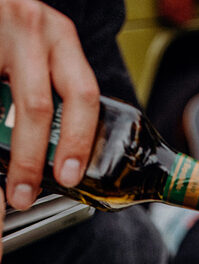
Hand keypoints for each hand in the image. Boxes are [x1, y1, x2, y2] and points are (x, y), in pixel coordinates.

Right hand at [0, 0, 99, 212]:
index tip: (68, 176)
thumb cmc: (14, 29)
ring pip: (4, 108)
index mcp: (59, 38)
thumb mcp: (43, 50)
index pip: (82, 95)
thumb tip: (53, 159)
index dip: (77, 142)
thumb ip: (53, 91)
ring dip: (9, 151)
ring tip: (4, 184)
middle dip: (32, 159)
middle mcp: (30, 28)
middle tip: (25, 192)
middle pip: (38, 106)